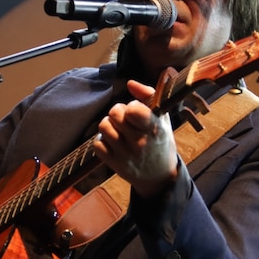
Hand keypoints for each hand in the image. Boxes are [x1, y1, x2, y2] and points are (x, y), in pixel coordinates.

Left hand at [93, 80, 177, 197]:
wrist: (159, 175)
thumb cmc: (160, 141)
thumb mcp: (161, 117)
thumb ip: (148, 95)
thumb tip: (130, 83)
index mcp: (153, 129)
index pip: (133, 110)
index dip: (131, 106)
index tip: (136, 111)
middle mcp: (139, 143)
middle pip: (114, 114)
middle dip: (117, 112)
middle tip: (124, 119)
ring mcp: (125, 155)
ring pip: (103, 127)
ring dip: (109, 125)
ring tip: (118, 129)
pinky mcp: (114, 164)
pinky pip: (97, 143)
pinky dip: (103, 140)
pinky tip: (113, 143)